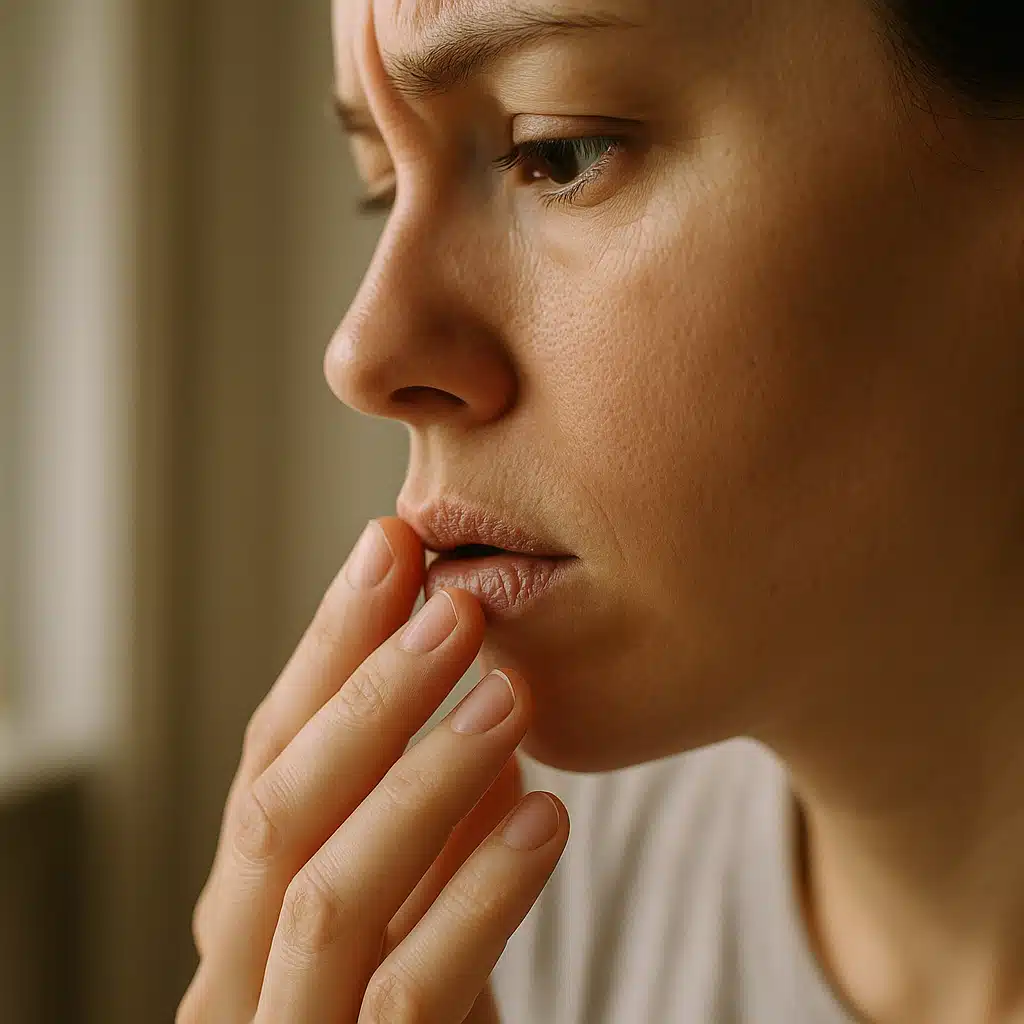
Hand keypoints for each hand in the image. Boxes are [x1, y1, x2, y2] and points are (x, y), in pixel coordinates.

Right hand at [177, 516, 568, 1022]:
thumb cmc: (413, 1009)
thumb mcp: (410, 899)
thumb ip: (427, 813)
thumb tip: (477, 691)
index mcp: (243, 902)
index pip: (269, 752)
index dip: (328, 646)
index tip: (392, 548)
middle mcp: (234, 966)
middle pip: (276, 806)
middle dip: (365, 695)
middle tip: (453, 603)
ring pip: (328, 893)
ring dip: (420, 776)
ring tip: (511, 693)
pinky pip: (409, 993)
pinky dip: (477, 897)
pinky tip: (545, 819)